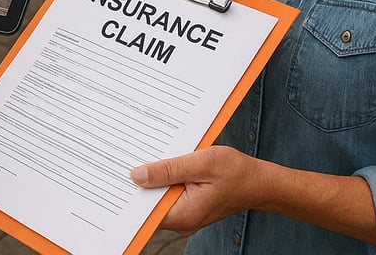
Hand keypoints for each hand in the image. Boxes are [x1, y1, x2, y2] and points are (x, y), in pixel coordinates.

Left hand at [130, 146, 265, 235]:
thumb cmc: (236, 172)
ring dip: (154, 177)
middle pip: (149, 203)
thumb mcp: (201, 163)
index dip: (129, 192)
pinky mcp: (188, 206)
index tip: (116, 173)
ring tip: (149, 155)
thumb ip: (168, 169)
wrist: (260, 183)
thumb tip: (136, 176)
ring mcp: (185, 215)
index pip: (144, 210)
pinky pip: (169, 194)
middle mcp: (181, 220)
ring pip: (158, 197)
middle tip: (129, 156)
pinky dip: (165, 179)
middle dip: (140, 181)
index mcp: (182, 214)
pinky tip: (166, 162)